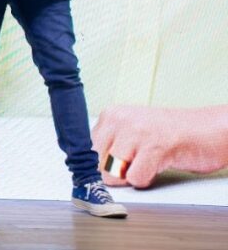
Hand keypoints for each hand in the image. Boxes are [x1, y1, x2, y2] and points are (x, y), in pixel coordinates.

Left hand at [92, 105, 227, 188]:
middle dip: (113, 172)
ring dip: (130, 177)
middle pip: (96, 162)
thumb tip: (88, 169)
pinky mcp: (154, 148)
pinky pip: (135, 179)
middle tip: (135, 164)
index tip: (110, 167)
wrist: (206, 130)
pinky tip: (158, 165)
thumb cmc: (170, 134)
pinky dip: (146, 180)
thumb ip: (109, 145)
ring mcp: (136, 132)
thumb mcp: (132, 132)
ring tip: (147, 162)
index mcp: (111, 114)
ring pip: (112, 171)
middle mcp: (120, 119)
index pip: (86, 149)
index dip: (99, 163)